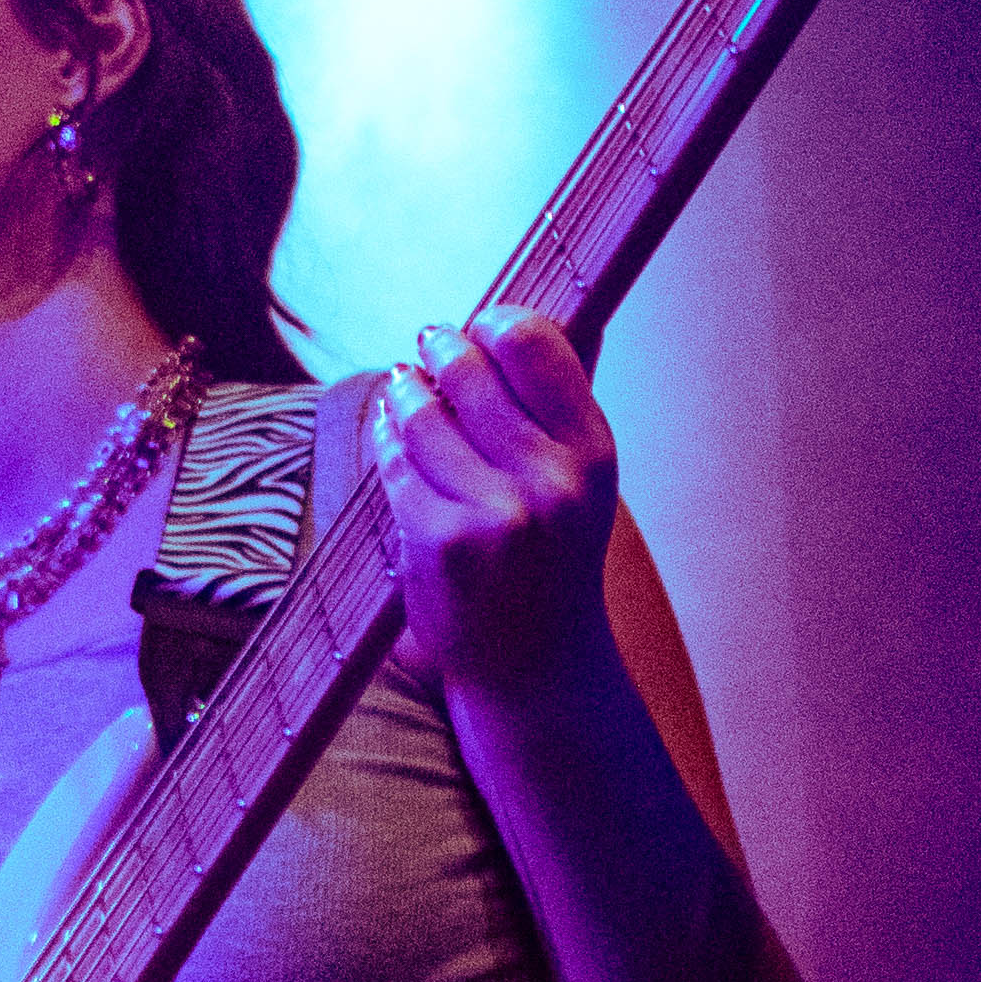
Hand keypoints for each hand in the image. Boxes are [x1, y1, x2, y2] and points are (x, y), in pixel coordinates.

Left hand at [369, 307, 616, 691]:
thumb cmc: (553, 565)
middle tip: (430, 340)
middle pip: (473, 373)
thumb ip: (568, 404)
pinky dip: (387, 442)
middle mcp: (552, 482)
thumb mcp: (582, 484)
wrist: (535, 669)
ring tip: (404, 385)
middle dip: (443, 349)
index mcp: (593, 455)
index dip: (498, 323)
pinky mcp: (441, 543)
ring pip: (426, 418)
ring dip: (407, 393)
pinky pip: (397, 468)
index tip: (480, 322)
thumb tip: (581, 312)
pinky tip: (388, 430)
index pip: (535, 346)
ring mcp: (495, 514)